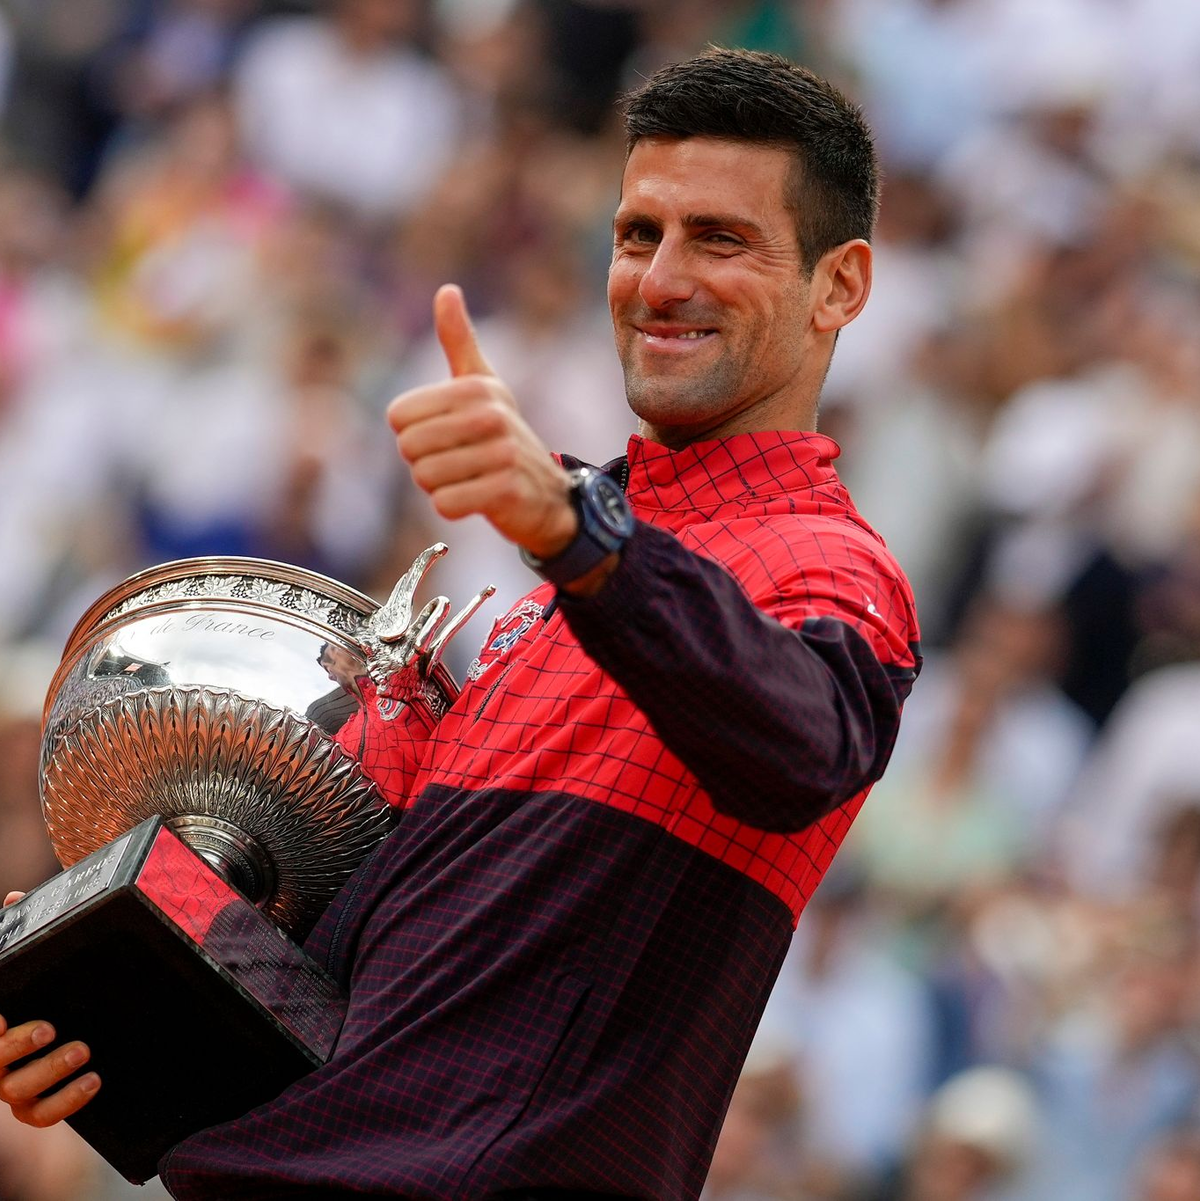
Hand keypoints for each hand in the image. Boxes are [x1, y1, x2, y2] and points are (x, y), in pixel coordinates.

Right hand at [0, 894, 100, 1125]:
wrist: (72, 1026)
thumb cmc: (40, 987)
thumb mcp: (32, 959)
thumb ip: (19, 930)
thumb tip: (16, 897)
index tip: (1, 1015)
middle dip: (17, 1046)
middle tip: (50, 1028)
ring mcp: (12, 1086)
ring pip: (17, 1091)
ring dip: (49, 1071)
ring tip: (83, 1049)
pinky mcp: (36, 1105)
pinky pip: (43, 1115)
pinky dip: (66, 1101)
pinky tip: (94, 1079)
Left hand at [0, 1017, 99, 1127]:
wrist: (9, 1046)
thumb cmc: (45, 1053)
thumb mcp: (63, 1063)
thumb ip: (79, 1059)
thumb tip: (129, 1043)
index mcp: (27, 1100)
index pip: (43, 1113)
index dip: (67, 1101)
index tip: (95, 1080)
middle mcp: (6, 1087)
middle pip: (19, 1090)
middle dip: (52, 1070)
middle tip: (81, 1051)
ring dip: (22, 1047)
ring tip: (47, 1030)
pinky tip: (2, 1020)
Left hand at [387, 285, 577, 560]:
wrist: (546, 492)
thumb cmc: (500, 436)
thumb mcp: (482, 385)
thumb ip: (459, 341)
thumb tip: (447, 289)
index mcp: (477, 388)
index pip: (398, 417)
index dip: (412, 434)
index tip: (445, 436)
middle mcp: (492, 415)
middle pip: (409, 448)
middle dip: (424, 463)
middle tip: (457, 462)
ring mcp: (502, 453)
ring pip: (425, 478)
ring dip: (439, 486)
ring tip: (469, 479)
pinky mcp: (506, 490)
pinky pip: (446, 504)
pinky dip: (453, 507)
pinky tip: (477, 499)